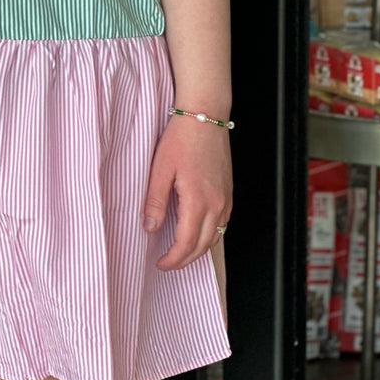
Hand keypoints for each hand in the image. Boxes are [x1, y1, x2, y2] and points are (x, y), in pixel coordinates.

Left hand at [143, 115, 231, 270]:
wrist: (206, 116)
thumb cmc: (182, 138)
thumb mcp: (160, 169)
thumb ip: (154, 201)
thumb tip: (149, 228)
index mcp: (198, 201)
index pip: (186, 243)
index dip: (173, 259)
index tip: (160, 263)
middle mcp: (217, 204)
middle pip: (203, 246)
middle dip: (184, 260)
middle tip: (168, 263)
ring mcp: (226, 199)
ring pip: (215, 237)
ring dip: (198, 250)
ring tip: (180, 252)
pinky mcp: (229, 192)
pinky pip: (223, 224)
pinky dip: (210, 236)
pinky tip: (197, 233)